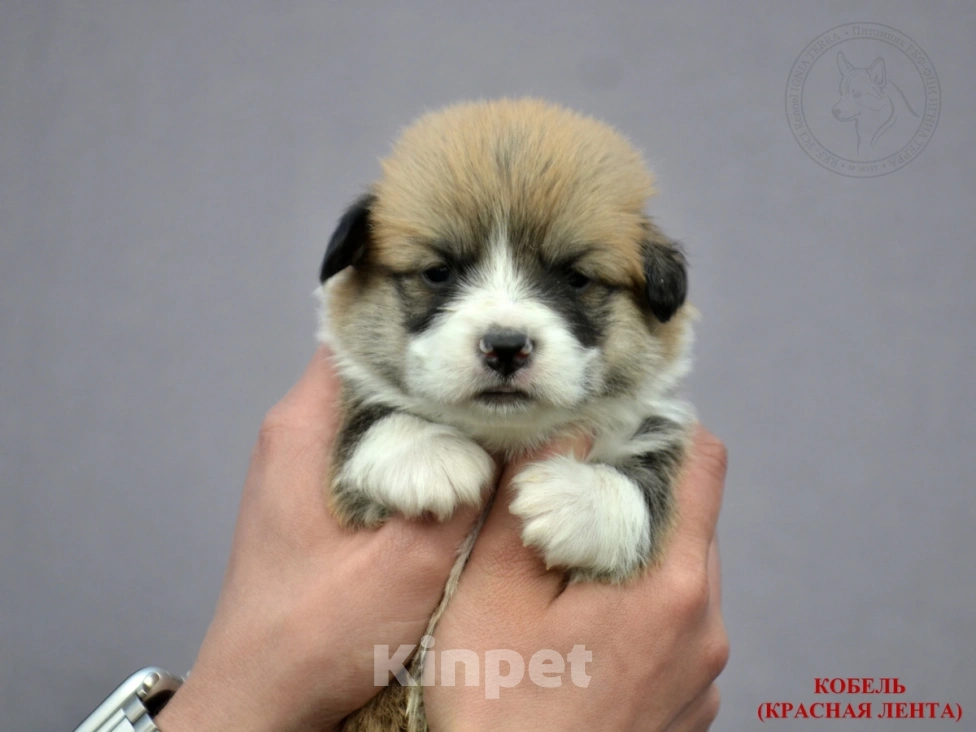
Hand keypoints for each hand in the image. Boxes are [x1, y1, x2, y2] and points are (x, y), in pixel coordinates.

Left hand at [156, 348, 480, 731]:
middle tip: (506, 375)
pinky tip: (466, 467)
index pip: (359, 336)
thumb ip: (461, 499)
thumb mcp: (402, 569)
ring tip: (498, 413)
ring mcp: (309, 466)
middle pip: (379, 371)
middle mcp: (300, 434)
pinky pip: (380, 449)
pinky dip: (423, 450)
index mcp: (303, 428)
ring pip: (384, 412)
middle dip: (442, 372)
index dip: (421, 322)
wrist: (259, 701)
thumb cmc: (307, 641)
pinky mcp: (325, 498)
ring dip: (436, 415)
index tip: (478, 327)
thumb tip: (520, 445)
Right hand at [423, 426, 728, 730]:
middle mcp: (705, 630)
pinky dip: (637, 607)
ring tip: (564, 567)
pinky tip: (579, 631)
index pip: (705, 467)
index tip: (621, 420)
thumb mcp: (490, 595)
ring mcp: (702, 676)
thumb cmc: (499, 713)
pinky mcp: (687, 708)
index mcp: (670, 589)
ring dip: (631, 554)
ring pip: (680, 577)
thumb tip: (561, 432)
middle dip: (634, 494)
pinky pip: (674, 629)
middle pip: (690, 522)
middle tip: (566, 495)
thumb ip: (524, 503)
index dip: (666, 429)